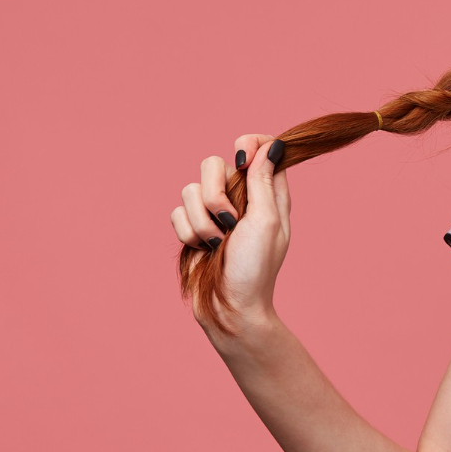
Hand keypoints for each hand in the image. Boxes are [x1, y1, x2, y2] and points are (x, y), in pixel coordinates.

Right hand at [170, 136, 291, 333]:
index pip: (261, 148)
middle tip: (229, 219)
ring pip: (191, 189)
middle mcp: (241, 199)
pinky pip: (177, 211)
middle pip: (215, 163)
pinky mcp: (193, 227)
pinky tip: (203, 249)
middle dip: (215, 191)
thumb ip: (263, 181)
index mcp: (268, 194)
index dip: (249, 144)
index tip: (242, 159)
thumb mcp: (266, 221)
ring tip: (217, 243)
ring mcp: (214, 213)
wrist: (229, 307)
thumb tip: (273, 145)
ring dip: (202, 220)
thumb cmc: (254, 268)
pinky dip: (189, 232)